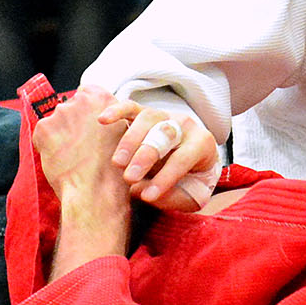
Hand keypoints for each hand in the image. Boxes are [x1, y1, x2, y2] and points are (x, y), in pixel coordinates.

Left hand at [35, 87, 132, 279]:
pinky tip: (60, 159)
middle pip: (69, 107)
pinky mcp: (44, 128)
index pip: (86, 94)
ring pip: (55, 122)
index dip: (86, 112)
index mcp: (102, 97)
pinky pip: (41, 136)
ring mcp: (60, 113)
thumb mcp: (122, 133)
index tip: (89, 127)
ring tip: (72, 156)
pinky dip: (46, 147)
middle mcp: (80, 100)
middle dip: (72, 123)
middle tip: (80, 146)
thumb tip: (98, 117)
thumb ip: (108, 118)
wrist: (96, 190)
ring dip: (59, 135)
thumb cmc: (113, 168)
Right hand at [103, 101, 219, 209]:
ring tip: (117, 163)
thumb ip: (171, 196)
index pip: (183, 158)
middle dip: (145, 157)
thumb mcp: (193, 194)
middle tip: (129, 178)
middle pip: (164, 134)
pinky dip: (116, 111)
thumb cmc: (192, 181)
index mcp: (202, 143)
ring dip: (130, 141)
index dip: (165, 178)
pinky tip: (102, 120)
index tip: (148, 197)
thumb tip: (139, 190)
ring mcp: (165, 116)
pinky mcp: (145, 114)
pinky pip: (131, 107)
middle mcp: (185, 125)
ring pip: (147, 119)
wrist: (195, 162)